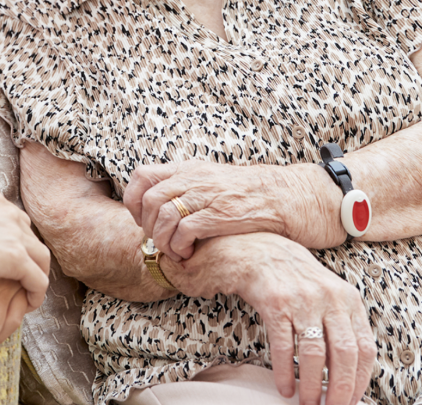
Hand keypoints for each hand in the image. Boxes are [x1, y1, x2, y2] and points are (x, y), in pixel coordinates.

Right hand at [0, 189, 49, 307]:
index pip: (14, 221)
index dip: (15, 242)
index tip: (8, 260)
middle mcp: (8, 212)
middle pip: (30, 237)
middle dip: (30, 258)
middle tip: (22, 279)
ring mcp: (15, 234)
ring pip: (41, 258)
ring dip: (37, 276)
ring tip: (28, 295)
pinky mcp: (17, 257)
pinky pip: (38, 280)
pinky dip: (36, 294)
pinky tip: (27, 306)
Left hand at [123, 160, 340, 260]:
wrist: (289, 196)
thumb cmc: (250, 194)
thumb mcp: (213, 180)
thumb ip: (188, 186)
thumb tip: (161, 204)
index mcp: (188, 169)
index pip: (141, 176)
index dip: (132, 200)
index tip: (140, 219)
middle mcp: (193, 178)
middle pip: (147, 199)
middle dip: (145, 225)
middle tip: (156, 240)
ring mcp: (206, 196)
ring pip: (162, 215)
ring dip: (161, 239)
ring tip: (173, 250)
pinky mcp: (220, 215)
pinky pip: (184, 230)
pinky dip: (179, 245)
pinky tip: (188, 252)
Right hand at [183, 233, 375, 404]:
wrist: (255, 250)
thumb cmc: (293, 277)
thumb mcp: (327, 293)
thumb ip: (341, 324)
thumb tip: (349, 372)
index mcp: (348, 298)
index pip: (365, 348)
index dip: (360, 380)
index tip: (352, 401)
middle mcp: (328, 298)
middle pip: (343, 355)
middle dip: (340, 390)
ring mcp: (301, 300)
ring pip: (315, 354)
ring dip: (312, 386)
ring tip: (307, 403)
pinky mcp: (275, 303)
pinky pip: (284, 346)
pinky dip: (285, 372)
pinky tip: (284, 386)